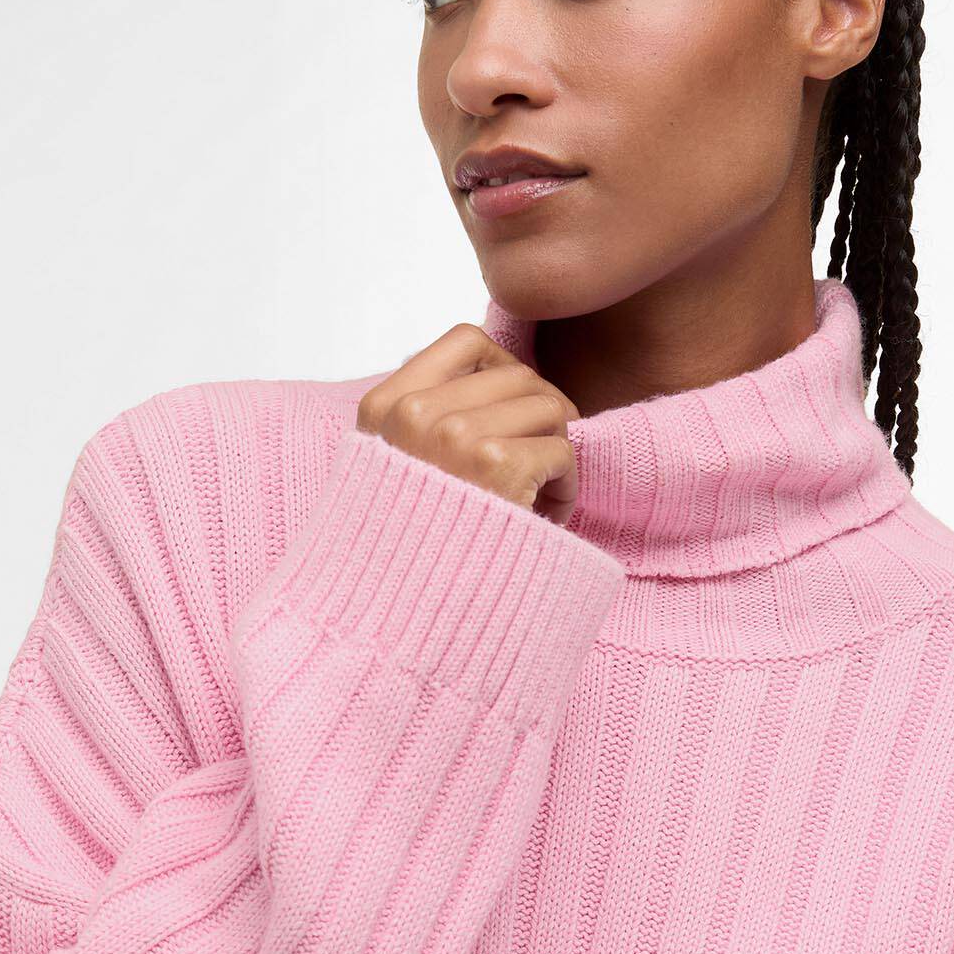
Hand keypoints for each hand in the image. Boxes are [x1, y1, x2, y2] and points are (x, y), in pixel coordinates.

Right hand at [355, 323, 584, 526]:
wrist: (400, 614)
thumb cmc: (409, 546)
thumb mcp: (389, 467)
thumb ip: (423, 420)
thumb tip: (494, 379)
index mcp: (384, 407)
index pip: (467, 340)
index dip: (507, 369)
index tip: (511, 412)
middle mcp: (415, 414)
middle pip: (520, 376)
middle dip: (541, 418)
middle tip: (540, 462)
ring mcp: (455, 437)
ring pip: (549, 408)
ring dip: (558, 451)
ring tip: (543, 492)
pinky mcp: (497, 467)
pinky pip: (562, 449)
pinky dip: (568, 483)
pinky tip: (549, 513)